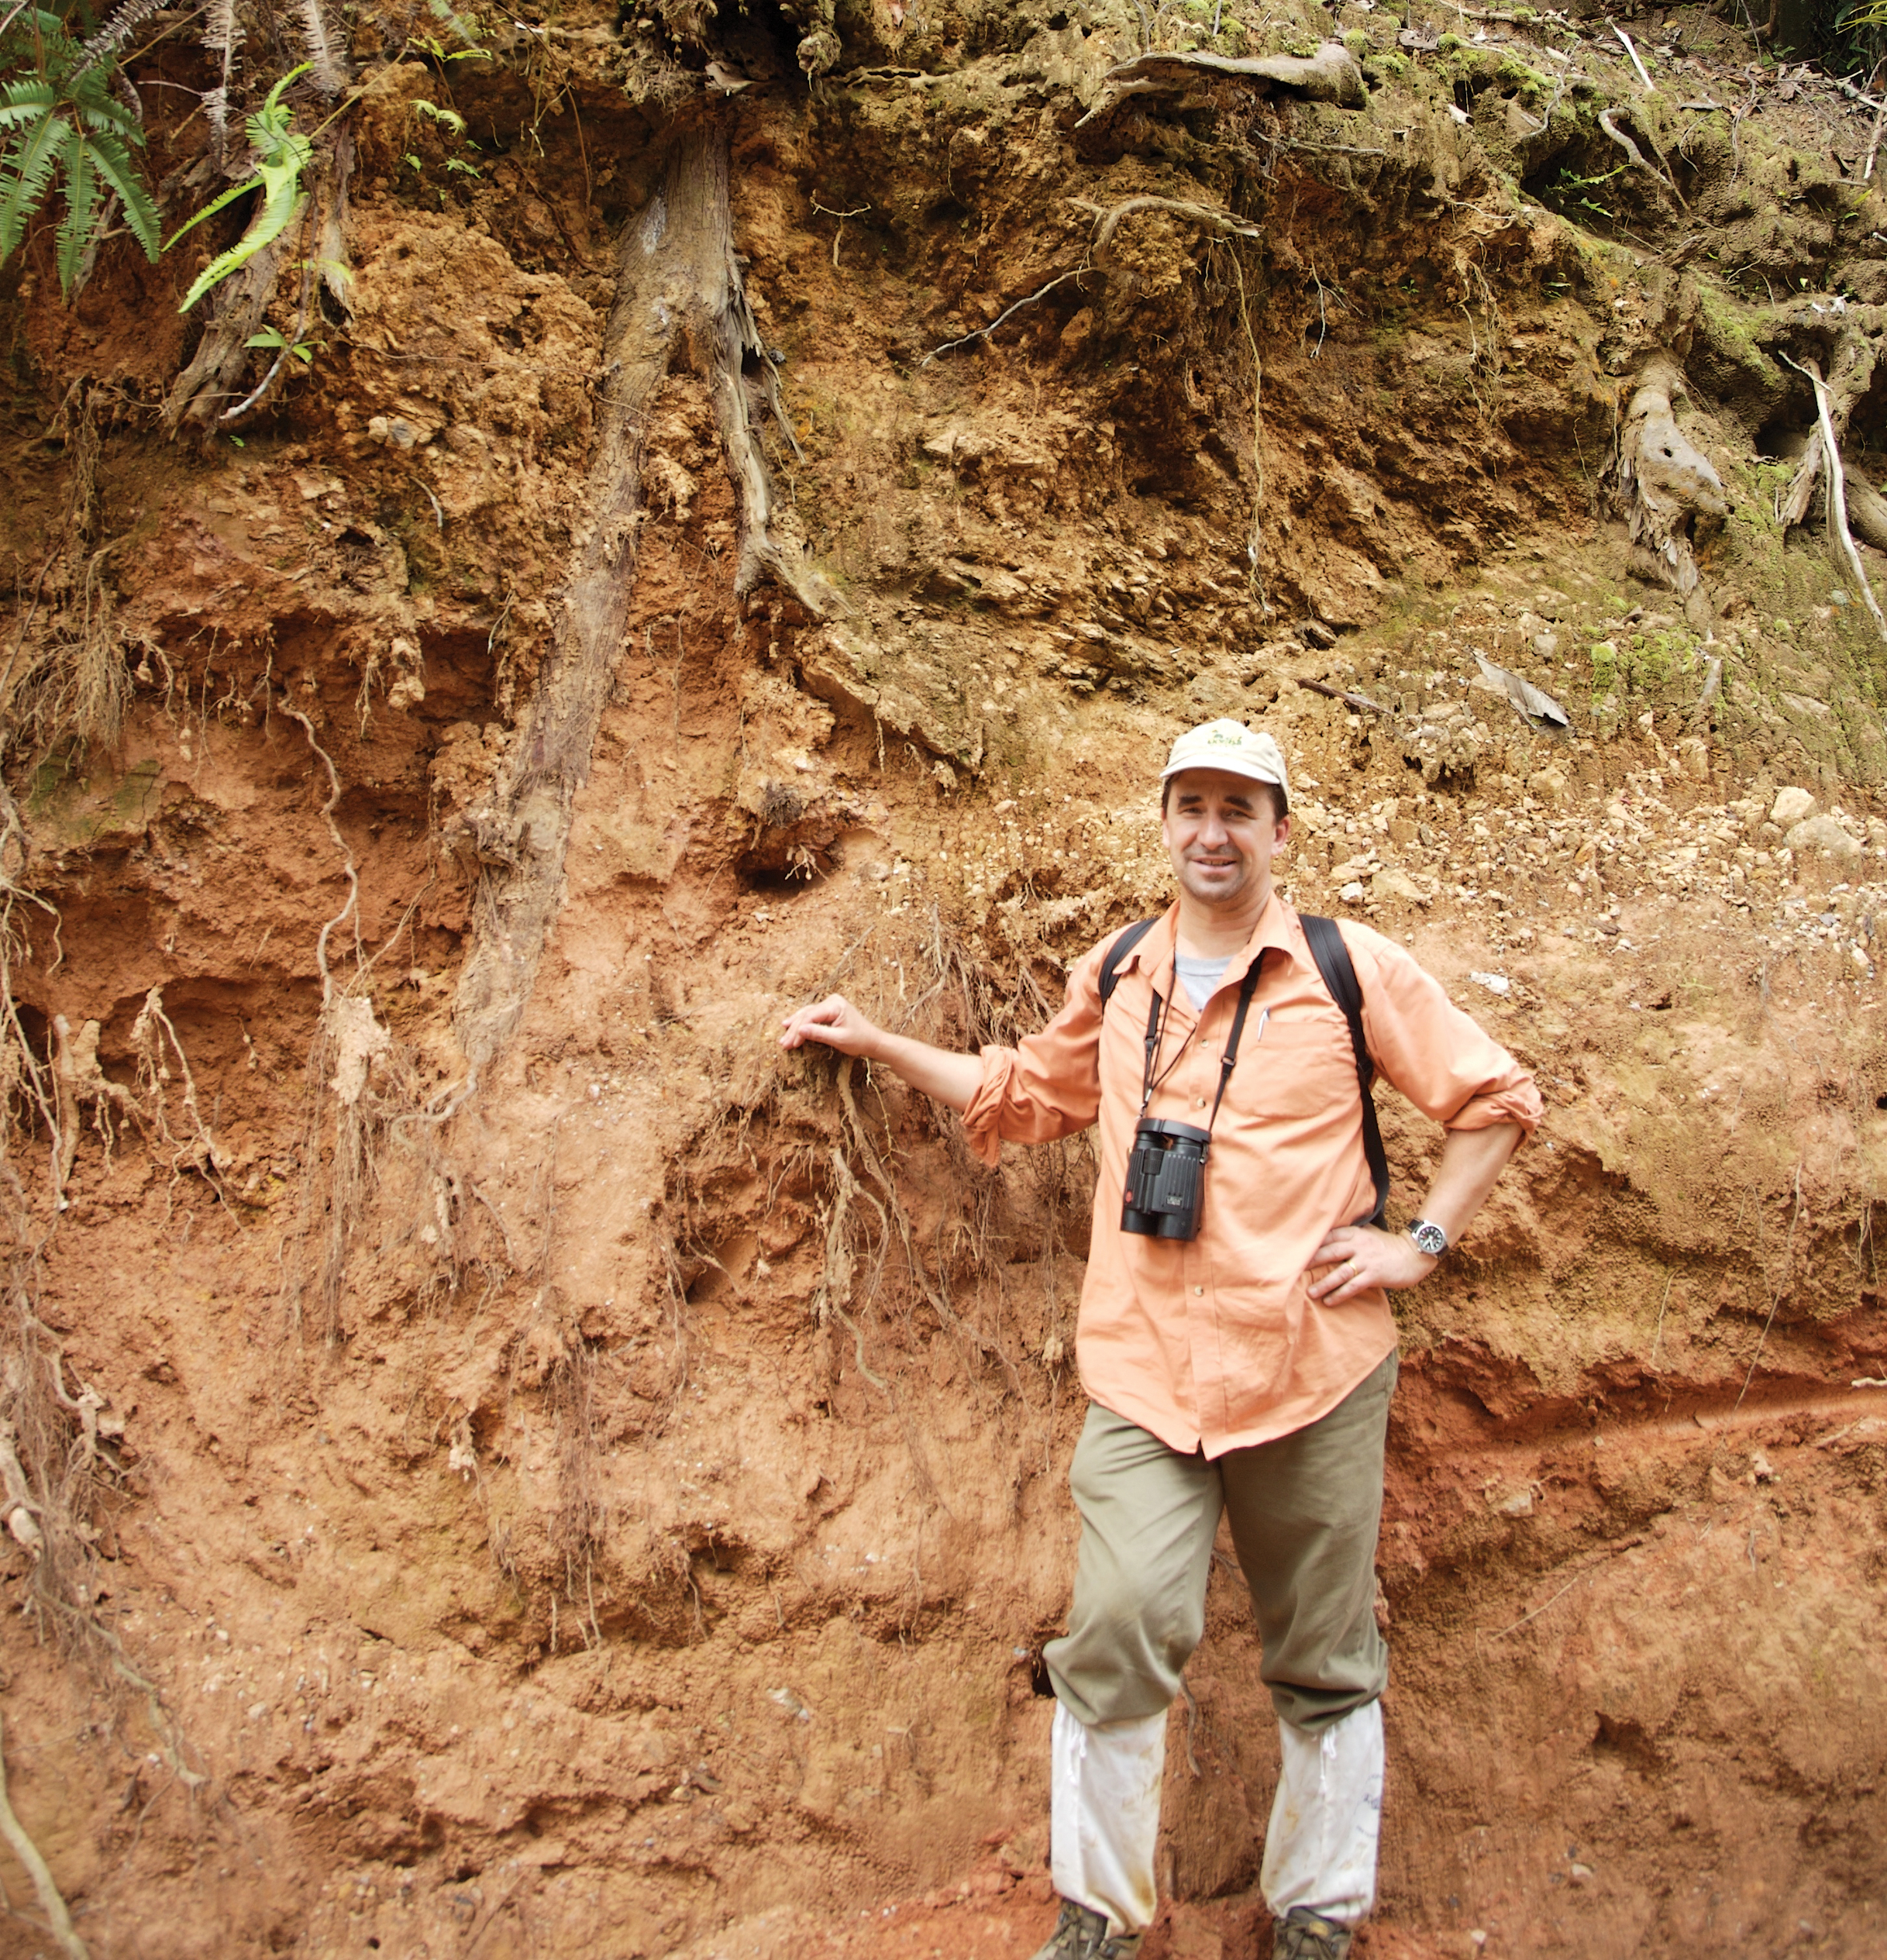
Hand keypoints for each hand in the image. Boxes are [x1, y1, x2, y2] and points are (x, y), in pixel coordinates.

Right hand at [779, 992, 881, 1057]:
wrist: (872, 1041)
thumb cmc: (859, 1040)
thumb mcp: (839, 1039)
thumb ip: (819, 1034)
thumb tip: (800, 1030)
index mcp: (835, 1005)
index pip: (811, 1017)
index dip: (799, 1031)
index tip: (791, 1044)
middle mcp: (831, 1001)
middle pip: (807, 1015)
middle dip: (794, 1030)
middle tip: (783, 1044)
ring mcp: (830, 1004)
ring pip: (807, 1015)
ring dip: (795, 1027)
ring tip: (783, 1038)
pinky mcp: (829, 1010)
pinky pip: (812, 1016)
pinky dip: (802, 1023)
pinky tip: (790, 1026)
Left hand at [1305, 1223, 1435, 1304]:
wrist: (1413, 1255)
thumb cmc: (1387, 1245)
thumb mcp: (1368, 1233)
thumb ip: (1350, 1234)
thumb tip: (1327, 1235)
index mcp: (1355, 1233)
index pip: (1329, 1236)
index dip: (1312, 1243)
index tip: (1296, 1250)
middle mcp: (1359, 1245)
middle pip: (1330, 1252)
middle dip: (1311, 1262)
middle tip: (1294, 1271)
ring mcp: (1366, 1260)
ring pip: (1339, 1273)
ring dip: (1323, 1283)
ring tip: (1310, 1292)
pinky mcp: (1374, 1275)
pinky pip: (1353, 1286)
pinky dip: (1340, 1294)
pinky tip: (1329, 1301)